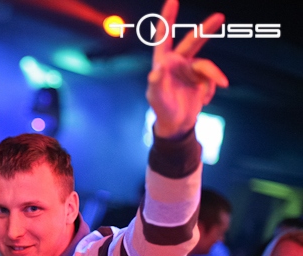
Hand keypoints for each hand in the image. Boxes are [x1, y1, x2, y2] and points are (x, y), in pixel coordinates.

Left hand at [146, 0, 228, 137]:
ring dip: (212, 79)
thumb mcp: (156, 99)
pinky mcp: (202, 78)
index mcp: (163, 62)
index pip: (164, 36)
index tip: (172, 0)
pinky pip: (212, 79)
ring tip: (206, 97)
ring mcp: (190, 70)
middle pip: (192, 41)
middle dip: (206, 29)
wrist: (176, 125)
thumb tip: (155, 71)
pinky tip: (203, 102)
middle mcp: (177, 62)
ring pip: (207, 67)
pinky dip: (210, 91)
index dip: (167, 18)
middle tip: (219, 17)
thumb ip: (156, 85)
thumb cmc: (162, 110)